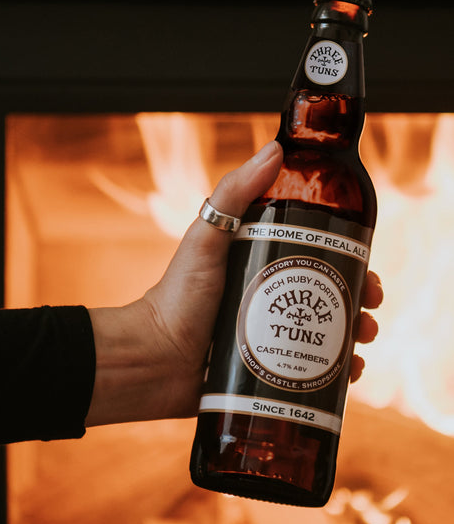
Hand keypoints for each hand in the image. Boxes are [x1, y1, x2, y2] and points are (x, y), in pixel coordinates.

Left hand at [85, 141, 381, 425]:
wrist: (154, 360)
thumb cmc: (174, 298)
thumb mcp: (205, 238)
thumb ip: (233, 193)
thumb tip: (274, 149)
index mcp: (260, 264)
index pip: (316, 255)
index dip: (347, 260)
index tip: (367, 267)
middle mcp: (270, 300)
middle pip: (330, 297)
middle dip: (360, 300)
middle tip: (370, 308)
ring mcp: (271, 337)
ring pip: (328, 335)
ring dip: (356, 336)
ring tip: (363, 339)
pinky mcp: (268, 372)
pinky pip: (312, 372)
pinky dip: (338, 373)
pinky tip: (350, 374)